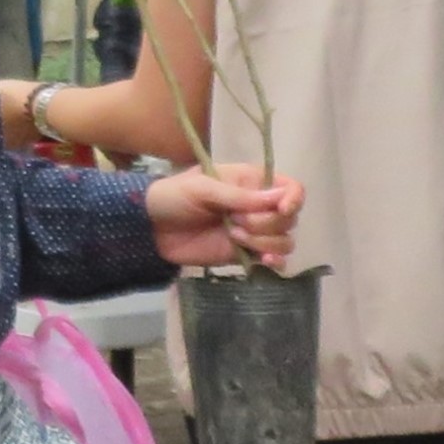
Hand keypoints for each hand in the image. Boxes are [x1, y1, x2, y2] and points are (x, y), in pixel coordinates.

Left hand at [148, 161, 300, 267]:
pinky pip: (274, 259)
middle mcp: (258, 206)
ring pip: (284, 240)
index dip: (292, 199)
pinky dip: (275, 262)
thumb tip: (279, 198)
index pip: (290, 187)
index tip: (281, 208)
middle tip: (233, 222)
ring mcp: (253, 232)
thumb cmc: (174, 197)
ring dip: (264, 241)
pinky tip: (263, 262)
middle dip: (266, 223)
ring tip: (232, 237)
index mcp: (251, 181)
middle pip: (289, 218)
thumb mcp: (203, 188)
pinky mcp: (246, 253)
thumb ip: (240, 196)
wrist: (151, 228)